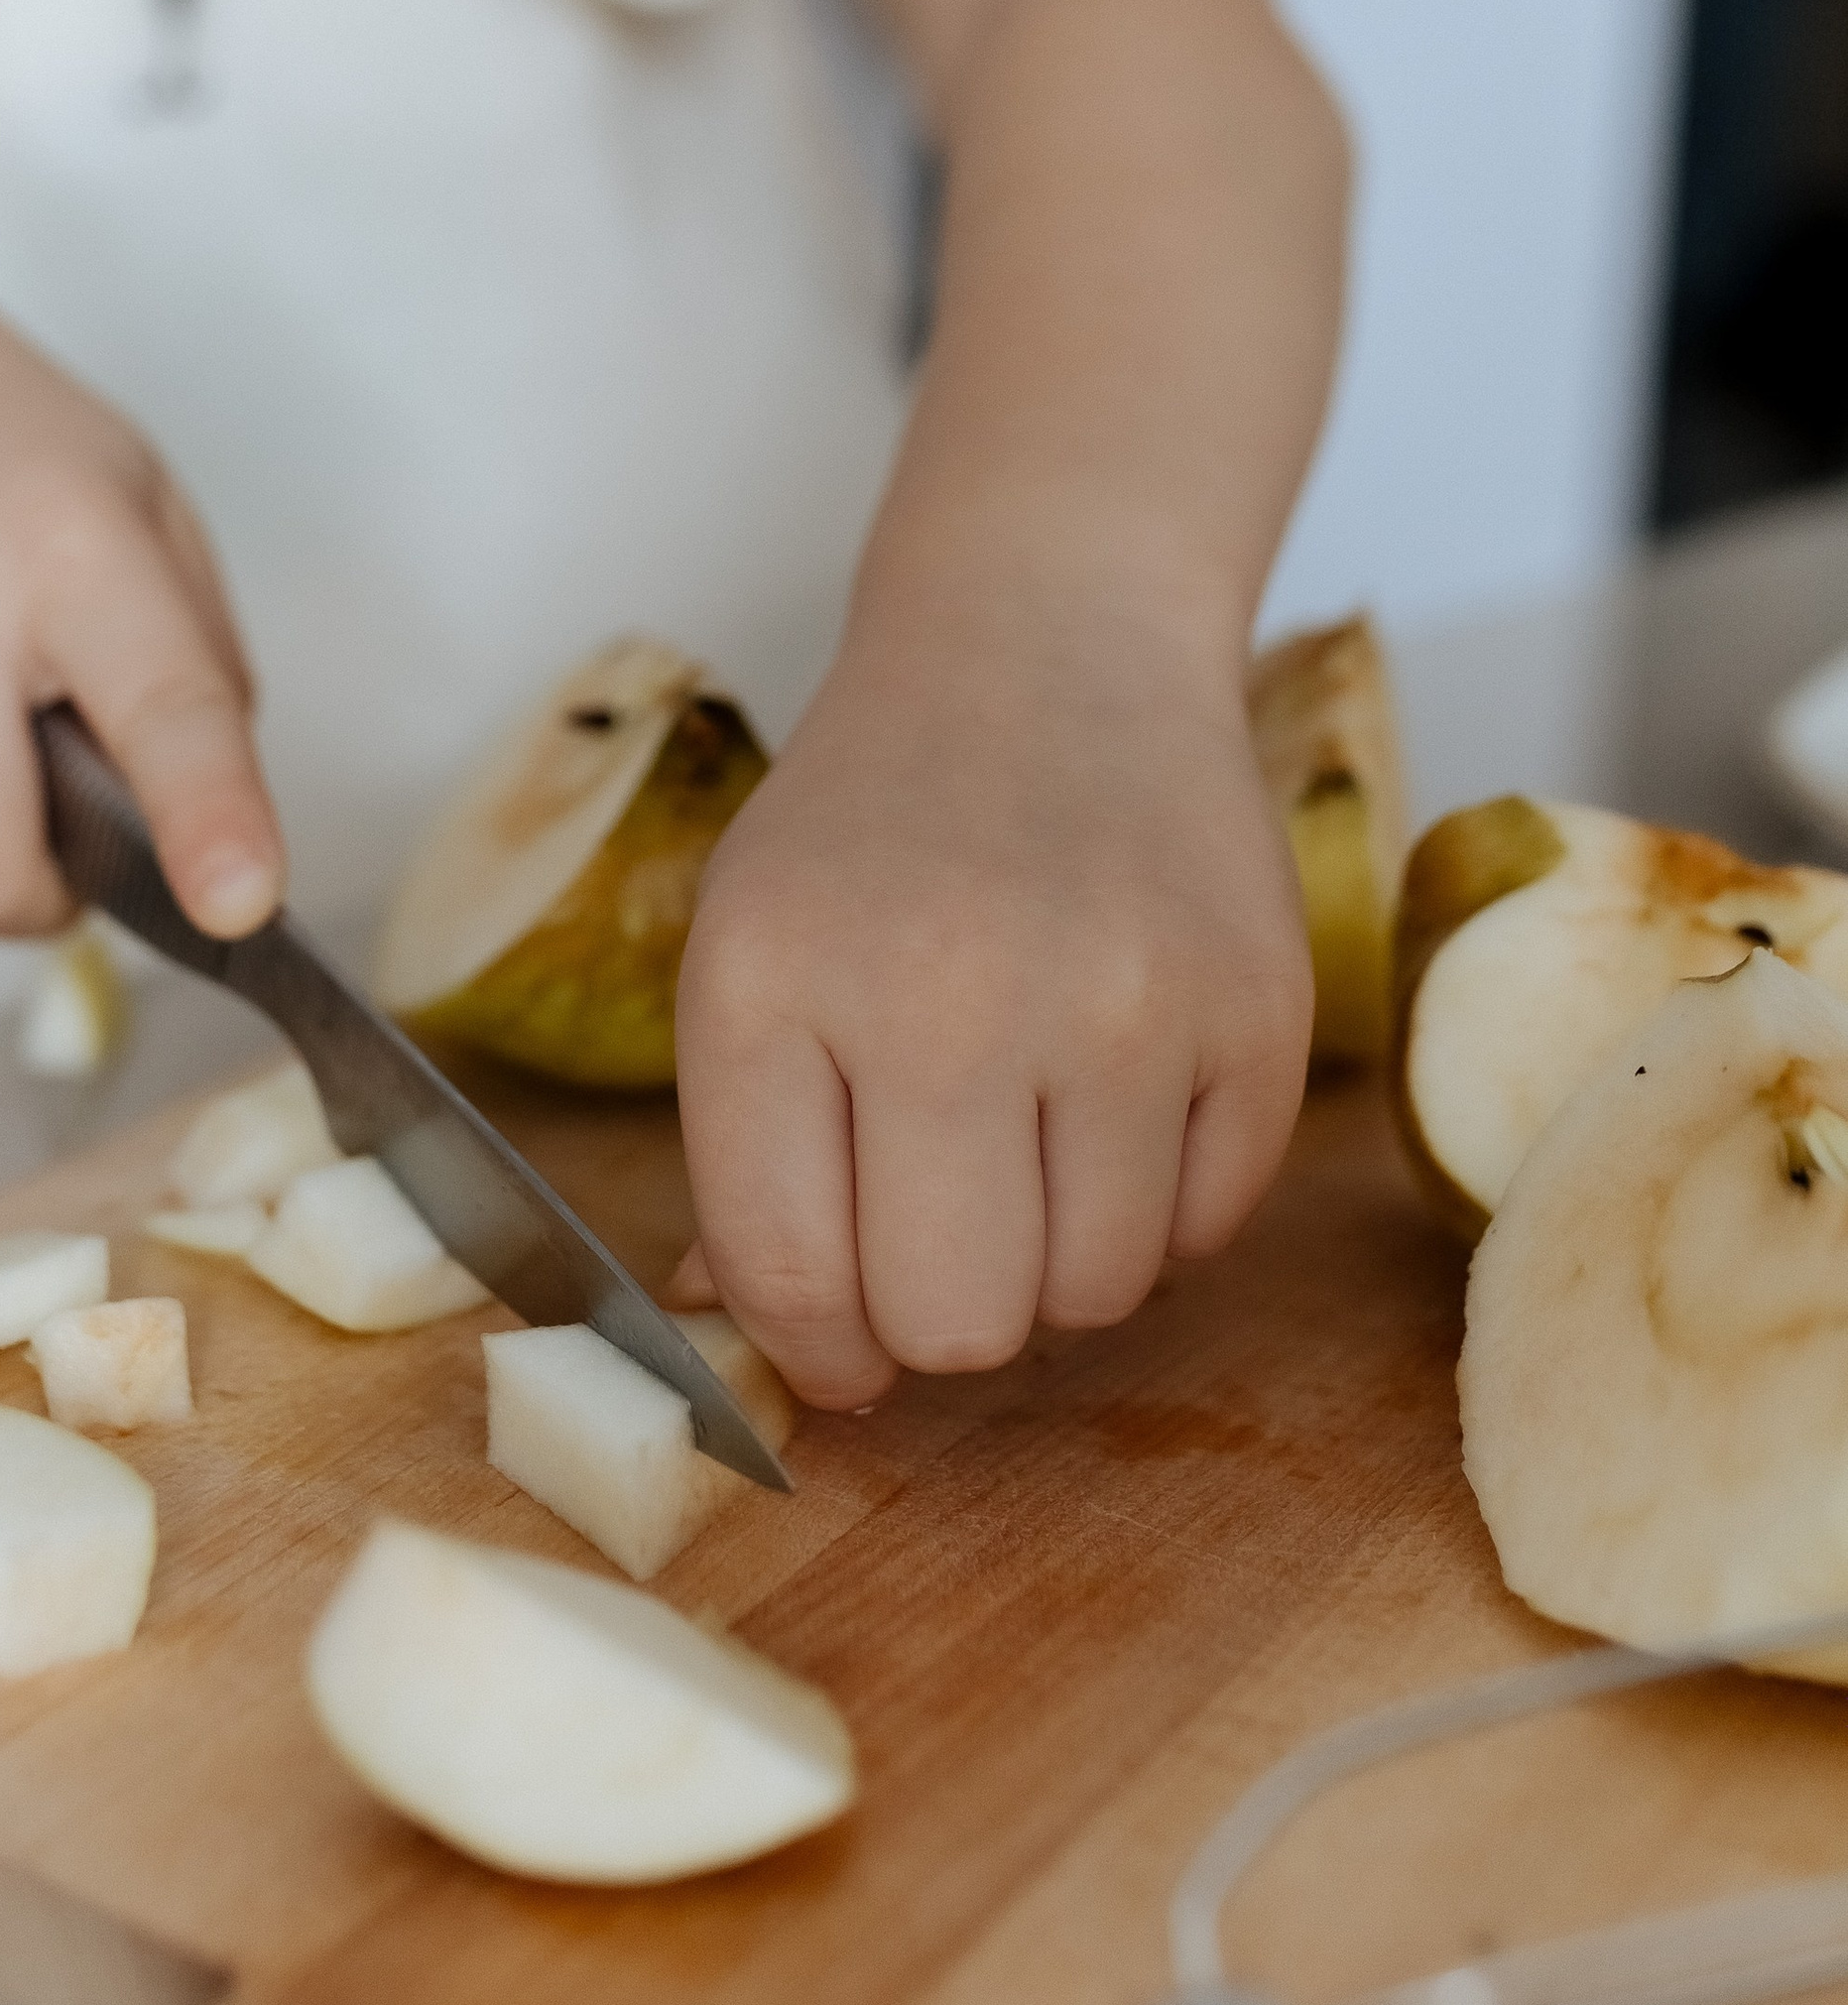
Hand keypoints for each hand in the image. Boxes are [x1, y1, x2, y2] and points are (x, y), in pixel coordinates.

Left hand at [671, 595, 1312, 1409]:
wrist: (1050, 647)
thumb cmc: (880, 823)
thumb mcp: (752, 951)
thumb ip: (746, 1161)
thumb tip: (772, 1358)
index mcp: (775, 978)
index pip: (793, 1277)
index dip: (820, 1353)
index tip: (844, 1346)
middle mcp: (946, 990)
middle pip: (954, 1325)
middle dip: (944, 1314)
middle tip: (946, 1225)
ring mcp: (1121, 999)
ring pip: (1091, 1300)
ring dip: (1059, 1259)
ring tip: (1034, 1132)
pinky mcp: (1259, 1009)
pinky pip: (1205, 1235)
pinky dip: (1160, 1204)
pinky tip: (1120, 1089)